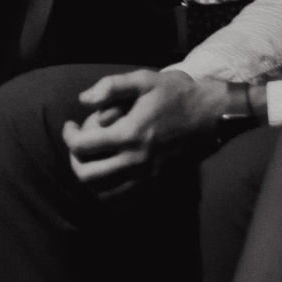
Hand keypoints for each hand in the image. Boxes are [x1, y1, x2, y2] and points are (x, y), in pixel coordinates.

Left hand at [62, 68, 231, 193]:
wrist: (213, 114)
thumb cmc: (177, 93)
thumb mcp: (143, 80)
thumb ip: (110, 87)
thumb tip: (82, 100)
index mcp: (129, 135)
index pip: (82, 147)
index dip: (68, 136)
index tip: (70, 125)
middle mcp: (137, 161)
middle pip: (88, 176)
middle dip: (74, 161)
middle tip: (76, 147)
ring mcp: (149, 177)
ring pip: (105, 193)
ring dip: (91, 180)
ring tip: (90, 162)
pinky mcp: (160, 184)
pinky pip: (128, 201)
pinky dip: (112, 195)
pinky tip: (110, 179)